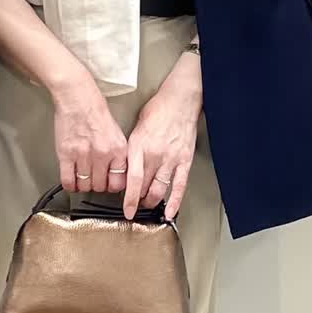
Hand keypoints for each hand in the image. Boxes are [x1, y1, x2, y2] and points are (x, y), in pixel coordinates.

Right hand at [51, 74, 131, 195]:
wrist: (78, 98)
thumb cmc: (96, 112)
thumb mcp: (117, 134)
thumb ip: (117, 155)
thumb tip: (116, 173)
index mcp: (118, 150)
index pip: (118, 183)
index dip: (111, 186)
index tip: (108, 184)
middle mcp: (102, 154)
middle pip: (100, 186)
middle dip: (96, 186)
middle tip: (93, 180)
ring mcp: (83, 155)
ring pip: (84, 186)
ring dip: (83, 186)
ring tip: (82, 179)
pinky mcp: (66, 154)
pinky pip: (68, 180)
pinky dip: (70, 185)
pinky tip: (71, 182)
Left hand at [122, 55, 202, 220]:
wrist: (181, 99)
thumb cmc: (158, 110)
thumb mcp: (136, 129)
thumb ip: (132, 150)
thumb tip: (126, 169)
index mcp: (139, 147)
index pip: (133, 181)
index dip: (129, 200)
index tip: (126, 211)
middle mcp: (155, 155)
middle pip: (145, 188)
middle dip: (139, 201)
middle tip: (135, 206)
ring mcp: (171, 159)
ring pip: (160, 190)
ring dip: (152, 202)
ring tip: (148, 205)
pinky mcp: (185, 161)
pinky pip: (179, 186)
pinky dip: (174, 202)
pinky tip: (169, 213)